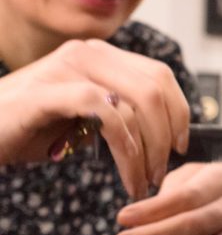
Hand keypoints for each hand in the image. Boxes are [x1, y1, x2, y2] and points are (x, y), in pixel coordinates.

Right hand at [0, 39, 189, 197]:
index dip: (180, 111)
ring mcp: (67, 67)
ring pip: (136, 101)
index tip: (181, 146)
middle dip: (167, 135)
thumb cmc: (28, 127)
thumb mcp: (84, 116)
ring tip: (142, 182)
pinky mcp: (46, 91)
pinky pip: (104, 111)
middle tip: (161, 172)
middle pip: (156, 87)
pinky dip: (125, 146)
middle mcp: (88, 52)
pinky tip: (125, 172)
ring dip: (148, 149)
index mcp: (101, 55)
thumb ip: (120, 113)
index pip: (160, 75)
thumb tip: (163, 134)